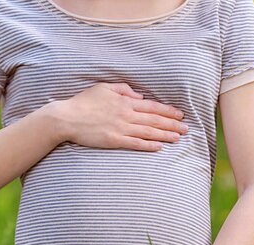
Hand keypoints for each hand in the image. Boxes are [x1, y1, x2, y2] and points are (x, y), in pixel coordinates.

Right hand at [49, 82, 188, 151]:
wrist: (66, 117)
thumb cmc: (83, 102)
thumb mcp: (103, 88)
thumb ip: (123, 89)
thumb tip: (139, 96)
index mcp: (125, 101)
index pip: (152, 106)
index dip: (168, 111)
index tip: (180, 115)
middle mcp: (126, 114)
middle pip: (154, 120)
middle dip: (172, 125)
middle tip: (186, 129)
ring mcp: (120, 128)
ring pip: (148, 132)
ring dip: (165, 136)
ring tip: (178, 139)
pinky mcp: (113, 140)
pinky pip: (135, 143)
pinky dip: (148, 146)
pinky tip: (159, 148)